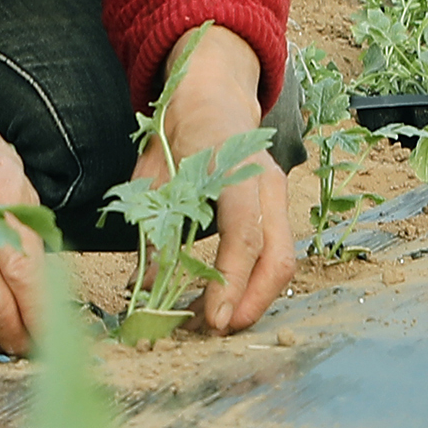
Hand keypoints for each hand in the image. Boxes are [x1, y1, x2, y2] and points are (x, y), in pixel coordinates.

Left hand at [144, 26, 297, 335]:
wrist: (214, 94)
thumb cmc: (179, 132)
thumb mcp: (153, 176)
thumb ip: (153, 228)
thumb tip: (144, 287)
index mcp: (235, 171)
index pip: (244, 237)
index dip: (230, 284)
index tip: (212, 321)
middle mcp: (268, 186)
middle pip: (279, 258)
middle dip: (253, 303)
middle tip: (218, 333)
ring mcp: (278, 197)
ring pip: (283, 260)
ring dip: (254, 297)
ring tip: (215, 322)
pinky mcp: (277, 210)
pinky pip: (276, 254)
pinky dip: (254, 283)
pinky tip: (224, 299)